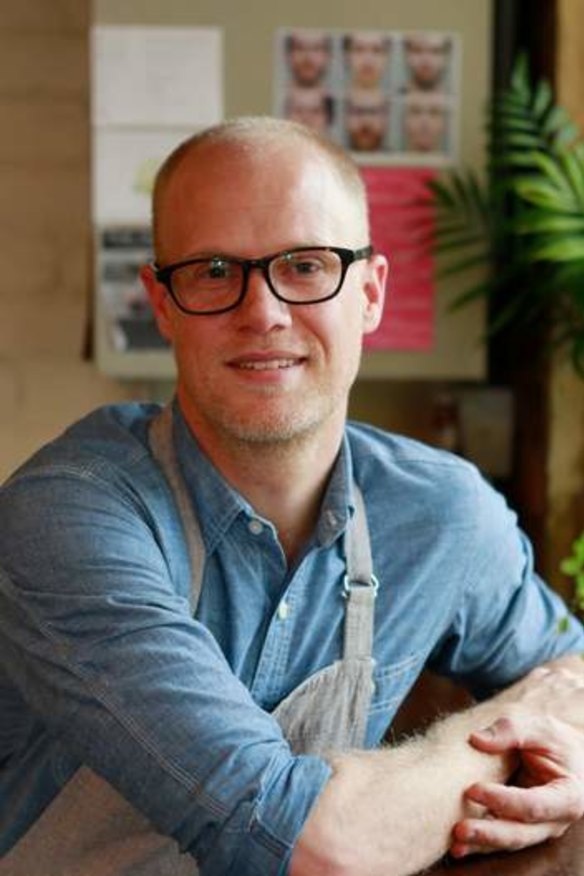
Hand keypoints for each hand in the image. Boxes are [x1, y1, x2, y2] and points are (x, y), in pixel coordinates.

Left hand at [450, 711, 583, 857]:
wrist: (566, 755)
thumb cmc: (555, 741)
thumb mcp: (540, 728)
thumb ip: (512, 731)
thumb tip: (476, 739)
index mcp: (567, 796)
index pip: (534, 805)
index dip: (504, 801)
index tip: (472, 789)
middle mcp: (553, 820)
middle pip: (520, 833)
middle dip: (489, 833)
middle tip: (459, 829)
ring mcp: (536, 828)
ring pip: (508, 841)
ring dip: (480, 843)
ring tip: (454, 842)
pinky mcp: (519, 827)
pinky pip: (498, 839)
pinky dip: (478, 843)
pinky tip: (456, 845)